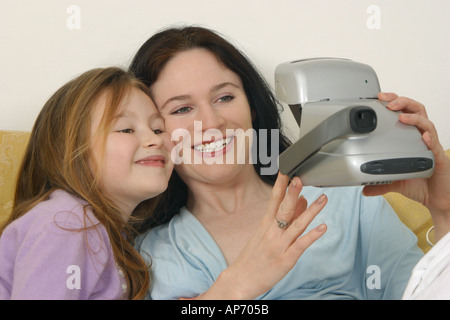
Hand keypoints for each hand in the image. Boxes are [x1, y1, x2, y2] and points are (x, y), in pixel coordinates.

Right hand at [195, 173, 326, 298]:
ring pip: (296, 225)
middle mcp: (271, 232)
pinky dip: (312, 236)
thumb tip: (302, 200)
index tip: (287, 170)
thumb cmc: (254, 256)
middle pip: (283, 209)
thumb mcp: (265, 233)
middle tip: (299, 178)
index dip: (280, 185)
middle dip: (291, 193)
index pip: (273, 199)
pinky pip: (301, 245)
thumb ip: (286, 217)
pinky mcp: (286, 259)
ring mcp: (279, 245)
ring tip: (322, 199)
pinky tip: (323, 227)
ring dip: (310, 211)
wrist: (241, 279)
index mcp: (265, 223)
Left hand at [363, 92, 449, 239]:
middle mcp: (423, 138)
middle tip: (389, 102)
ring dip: (415, 117)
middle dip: (403, 102)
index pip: (405, 113)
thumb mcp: (395, 182)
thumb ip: (380, 184)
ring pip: (427, 124)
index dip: (395, 102)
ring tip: (402, 116)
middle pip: (417, 111)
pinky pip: (435, 145)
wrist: (437, 199)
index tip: (380, 98)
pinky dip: (430, 139)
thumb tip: (364, 189)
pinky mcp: (439, 158)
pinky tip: (423, 137)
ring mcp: (432, 146)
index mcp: (412, 138)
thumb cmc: (421, 183)